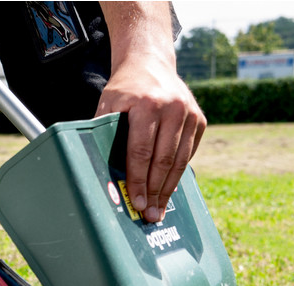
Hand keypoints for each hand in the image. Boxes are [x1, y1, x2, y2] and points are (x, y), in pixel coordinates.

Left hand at [96, 58, 205, 223]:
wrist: (150, 62)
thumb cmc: (124, 89)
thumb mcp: (108, 104)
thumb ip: (103, 132)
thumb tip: (94, 169)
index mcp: (147, 105)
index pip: (141, 152)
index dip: (138, 181)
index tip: (136, 202)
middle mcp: (172, 108)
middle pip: (163, 161)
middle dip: (155, 192)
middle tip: (149, 215)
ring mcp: (189, 114)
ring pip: (179, 161)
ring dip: (168, 189)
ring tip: (159, 209)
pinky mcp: (199, 119)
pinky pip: (188, 154)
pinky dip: (177, 173)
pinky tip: (168, 189)